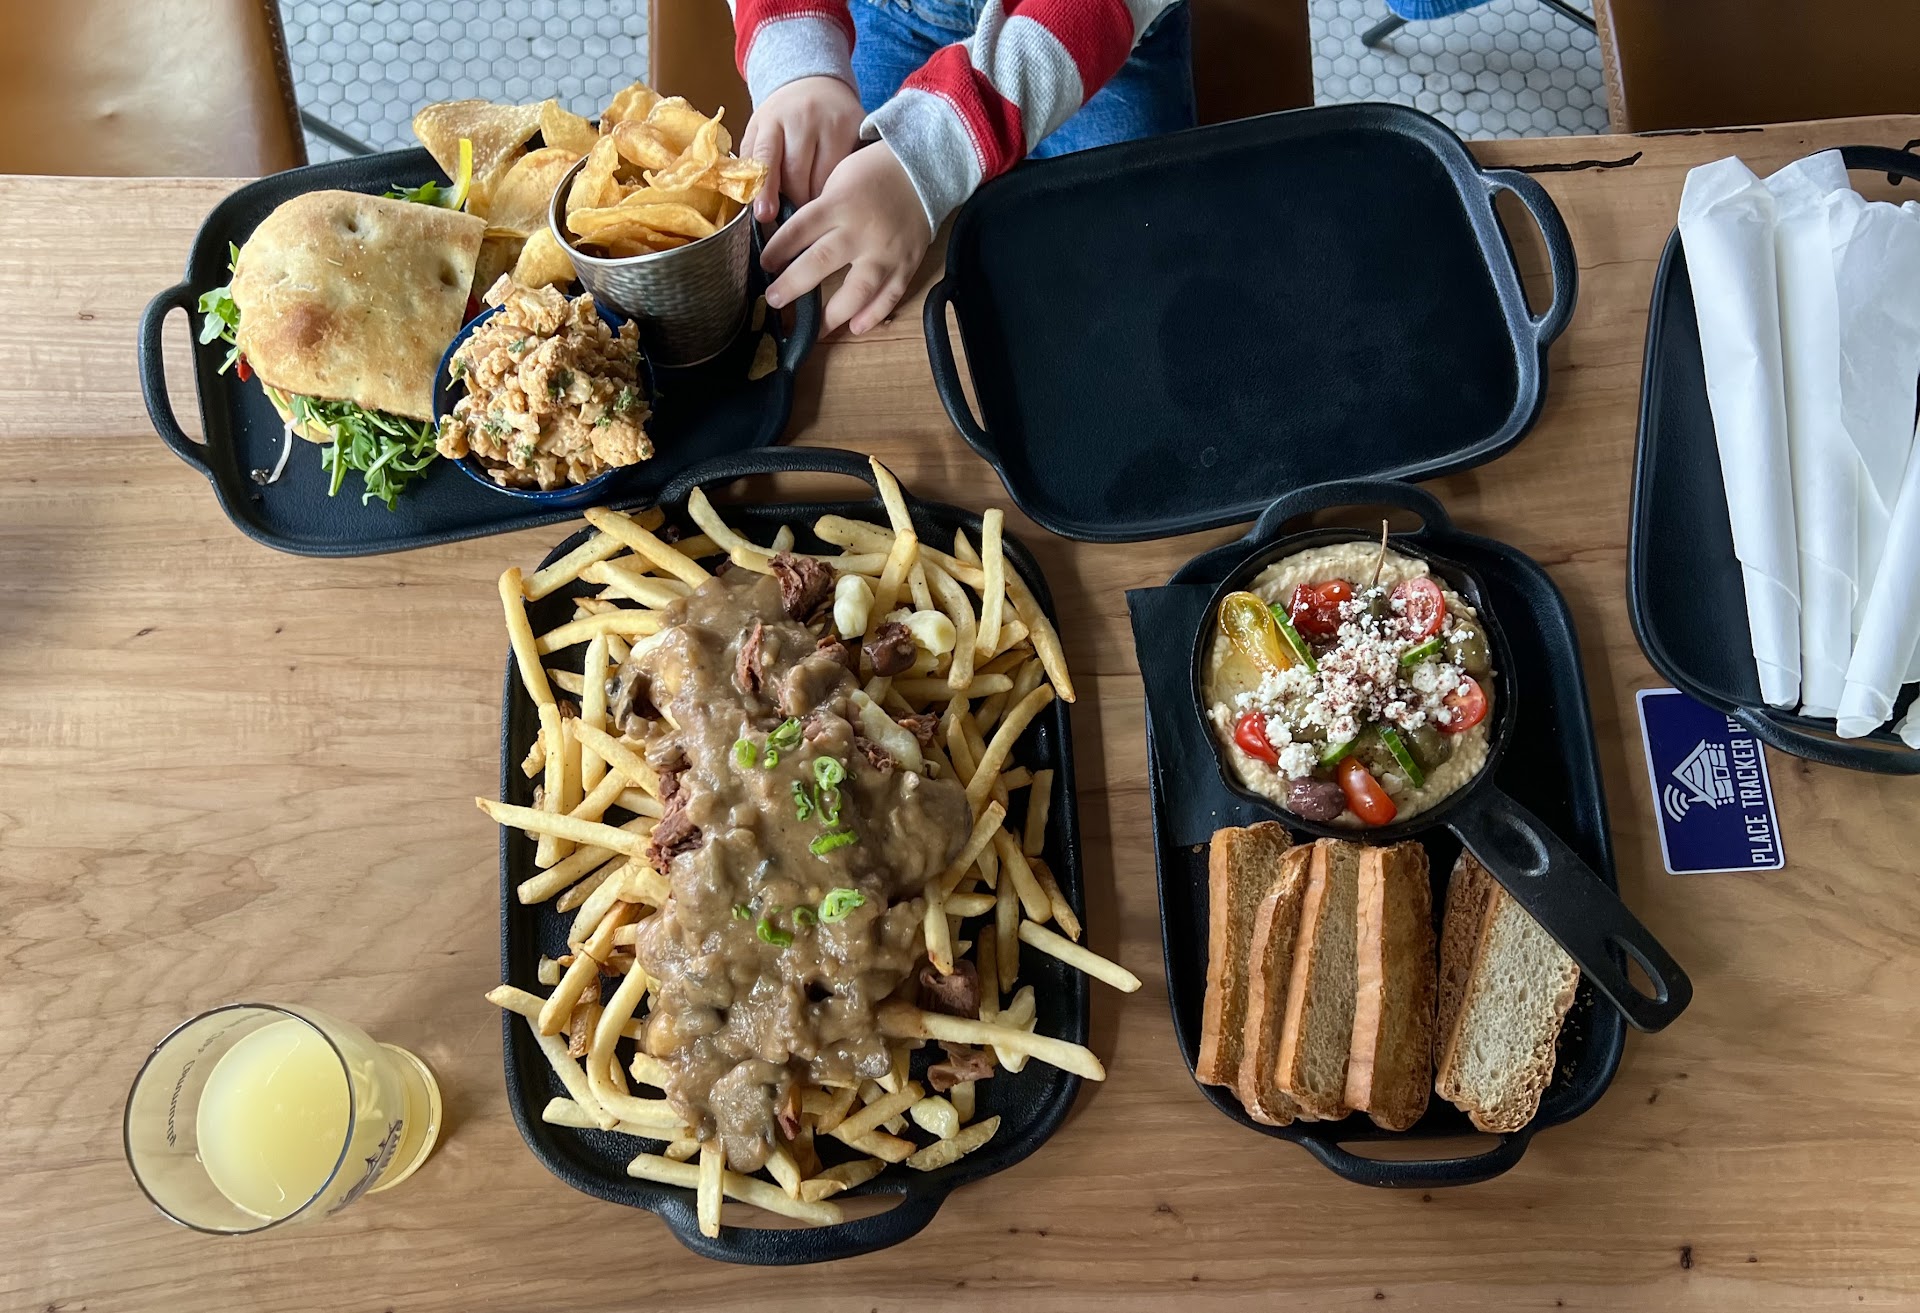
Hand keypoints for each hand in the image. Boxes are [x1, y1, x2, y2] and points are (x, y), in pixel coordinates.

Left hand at [739, 76, 865, 222]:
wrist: (814, 82)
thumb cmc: (782, 118)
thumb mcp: (759, 132)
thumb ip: (752, 163)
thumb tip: (753, 205)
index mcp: (772, 120)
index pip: (766, 157)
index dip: (766, 188)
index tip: (766, 215)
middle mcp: (803, 117)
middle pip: (798, 176)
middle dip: (795, 201)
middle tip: (796, 213)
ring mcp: (833, 122)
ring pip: (826, 178)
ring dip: (819, 197)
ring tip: (816, 200)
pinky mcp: (857, 127)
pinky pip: (849, 170)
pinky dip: (842, 183)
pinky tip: (838, 185)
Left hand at [762, 142, 931, 336]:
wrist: (925, 170)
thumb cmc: (874, 172)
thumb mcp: (838, 178)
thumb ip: (819, 209)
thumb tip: (792, 239)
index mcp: (839, 204)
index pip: (800, 230)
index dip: (778, 250)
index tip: (765, 264)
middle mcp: (860, 231)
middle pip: (820, 262)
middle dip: (793, 285)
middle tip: (774, 300)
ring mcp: (885, 252)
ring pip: (857, 290)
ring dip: (833, 314)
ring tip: (815, 330)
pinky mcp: (906, 265)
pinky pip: (890, 296)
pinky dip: (874, 315)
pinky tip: (856, 328)